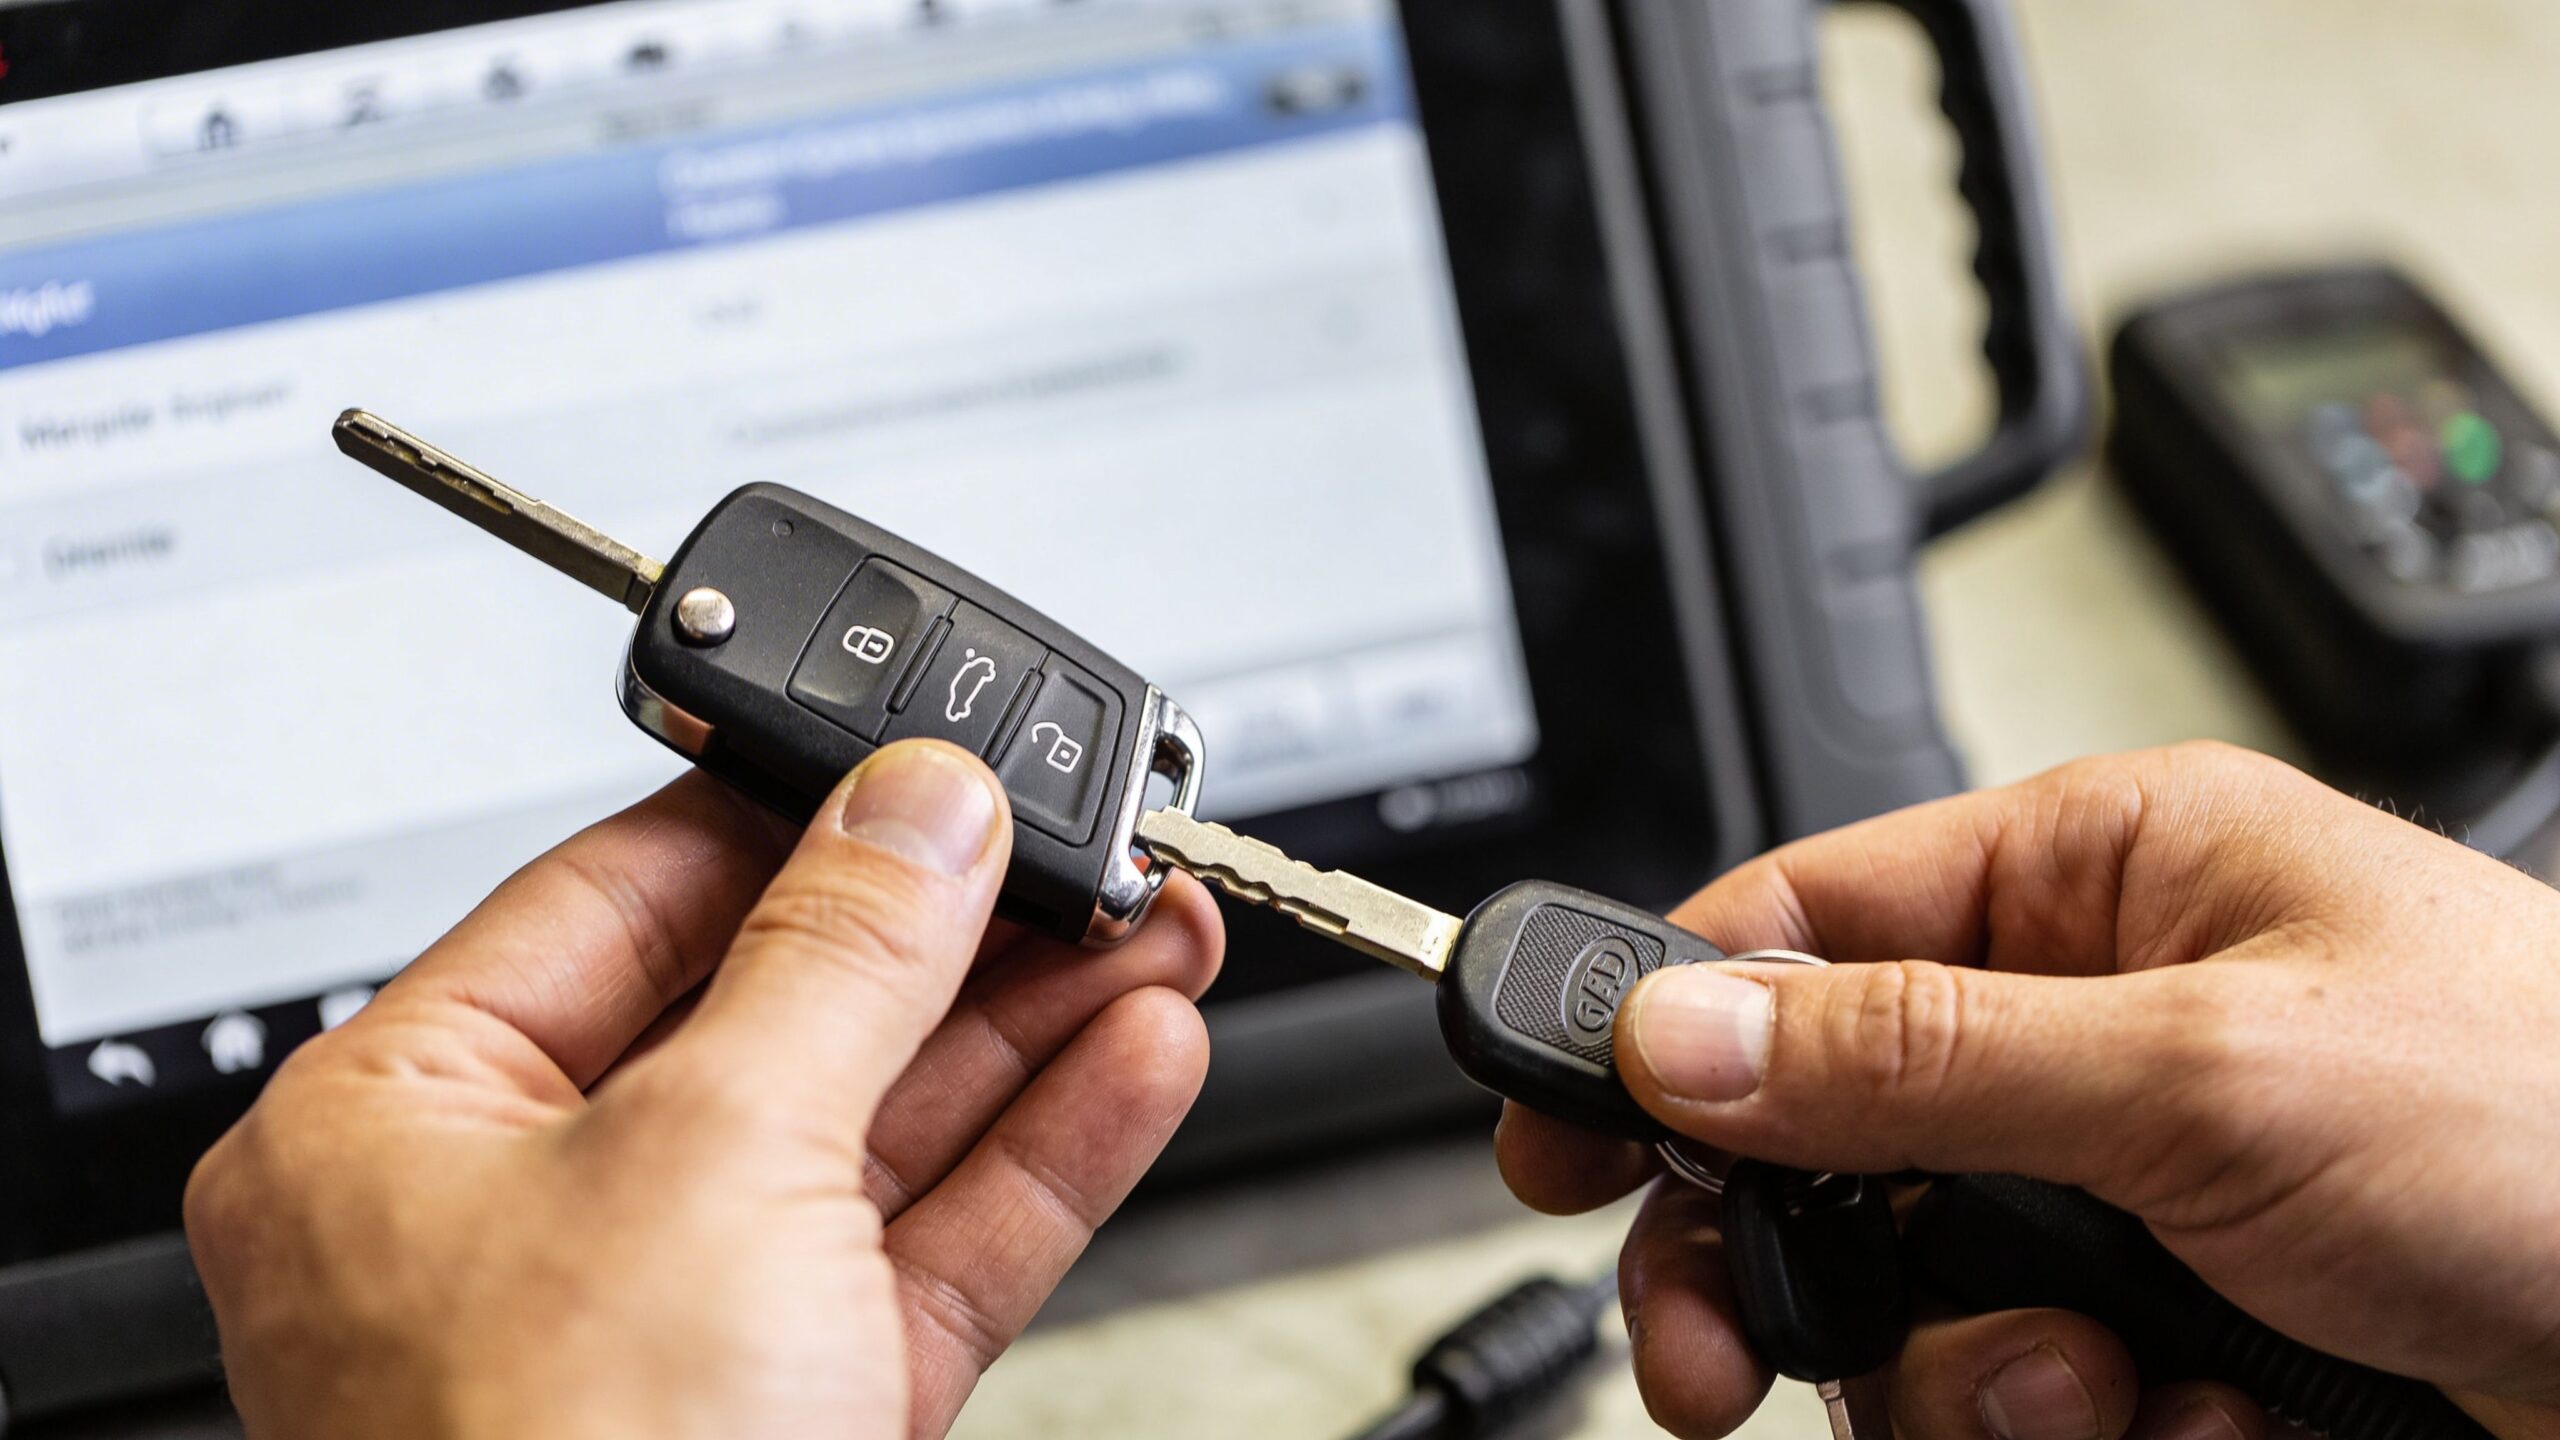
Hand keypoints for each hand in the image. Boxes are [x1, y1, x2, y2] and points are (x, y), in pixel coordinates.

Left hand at [185, 740, 1222, 1439]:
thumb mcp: (713, 1154)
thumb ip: (839, 955)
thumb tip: (919, 807)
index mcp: (401, 1128)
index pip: (619, 899)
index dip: (796, 819)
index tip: (930, 767)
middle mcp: (526, 1220)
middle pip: (774, 1010)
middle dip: (953, 931)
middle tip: (1078, 849)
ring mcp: (672, 1322)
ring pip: (876, 1128)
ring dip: (1029, 1030)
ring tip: (1148, 932)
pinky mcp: (797, 1408)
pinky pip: (929, 1244)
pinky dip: (1040, 1153)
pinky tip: (1134, 1060)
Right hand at [1498, 743, 2559, 1439]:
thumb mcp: (2205, 1073)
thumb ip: (1912, 1052)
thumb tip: (1681, 1031)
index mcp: (2099, 882)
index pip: (1798, 921)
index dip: (1658, 1027)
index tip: (1555, 1136)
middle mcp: (2096, 1028)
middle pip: (1818, 1139)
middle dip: (1776, 1267)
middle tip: (1714, 1359)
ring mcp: (2132, 1193)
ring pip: (1906, 1300)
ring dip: (1977, 1384)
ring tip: (2109, 1397)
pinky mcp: (2170, 1331)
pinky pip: (2016, 1398)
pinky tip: (2193, 1428)